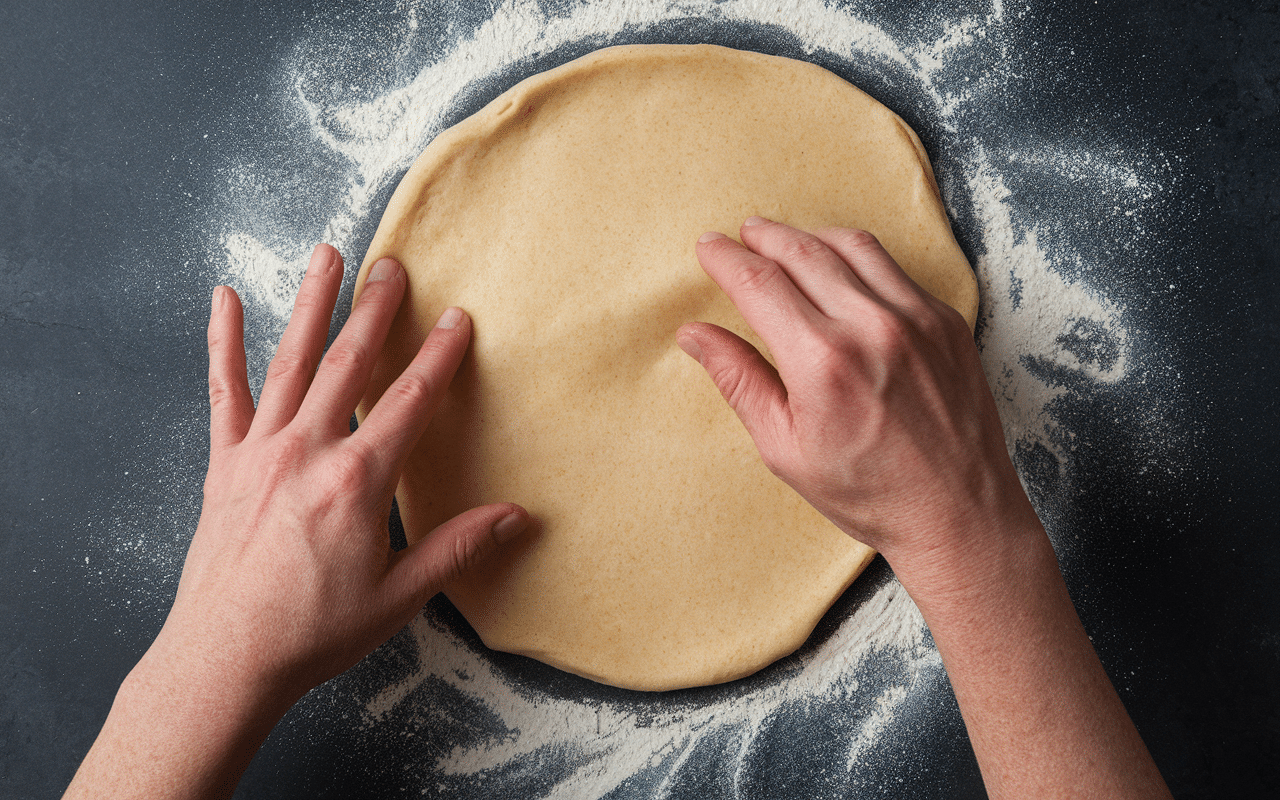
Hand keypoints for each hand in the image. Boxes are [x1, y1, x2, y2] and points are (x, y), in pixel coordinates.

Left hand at [64, 244, 528, 799]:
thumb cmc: (314, 632)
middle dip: (375, 310)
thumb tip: (515, 517)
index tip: (458, 317)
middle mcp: (307, 452)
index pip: (409, 401)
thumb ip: (456, 547)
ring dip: (311, 305)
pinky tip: (224, 300)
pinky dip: (222, 343)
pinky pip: (224, 392)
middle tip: (392, 265)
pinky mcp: (223, 464)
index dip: (439, 355)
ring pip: (290, 362)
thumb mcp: (399, 595)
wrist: (225, 660)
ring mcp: (259, 452)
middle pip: (349, 364)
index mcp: (356, 481)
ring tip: (326, 255)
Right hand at [676, 217, 1034, 581]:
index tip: (708, 247)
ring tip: (786, 241)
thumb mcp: (784, 448)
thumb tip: (695, 335)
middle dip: (763, 236)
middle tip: (741, 234)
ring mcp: (917, 318)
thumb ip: (740, 381)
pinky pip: (894, 268)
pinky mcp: (946, 321)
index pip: (759, 283)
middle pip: (802, 251)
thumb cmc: (867, 492)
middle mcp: (872, 326)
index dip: (726, 258)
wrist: (957, 512)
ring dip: (810, 236)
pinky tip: (841, 269)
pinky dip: (858, 257)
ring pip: (853, 246)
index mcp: (821, 361)